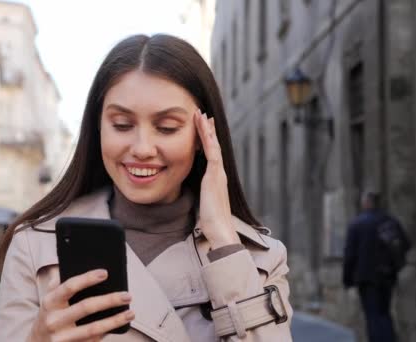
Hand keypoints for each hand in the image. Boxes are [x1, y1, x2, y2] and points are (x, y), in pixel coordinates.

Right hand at [29, 269, 134, 341]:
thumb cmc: (49, 315)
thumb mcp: (49, 298)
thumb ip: (59, 281)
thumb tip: (77, 264)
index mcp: (49, 302)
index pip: (69, 286)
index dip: (87, 278)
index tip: (105, 273)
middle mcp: (54, 320)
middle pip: (86, 307)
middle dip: (109, 300)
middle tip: (127, 295)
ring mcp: (62, 337)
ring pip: (94, 328)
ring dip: (115, 320)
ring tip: (130, 312)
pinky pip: (93, 340)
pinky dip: (108, 331)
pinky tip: (120, 324)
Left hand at [193, 109, 239, 248]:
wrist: (220, 230)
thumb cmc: (211, 222)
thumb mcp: (203, 203)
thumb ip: (200, 195)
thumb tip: (195, 195)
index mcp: (215, 179)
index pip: (211, 155)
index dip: (207, 140)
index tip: (203, 128)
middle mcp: (218, 173)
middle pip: (213, 146)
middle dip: (208, 130)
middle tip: (203, 114)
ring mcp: (218, 173)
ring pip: (212, 145)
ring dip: (206, 129)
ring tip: (201, 114)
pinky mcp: (215, 175)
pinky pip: (211, 152)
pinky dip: (207, 138)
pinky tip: (203, 127)